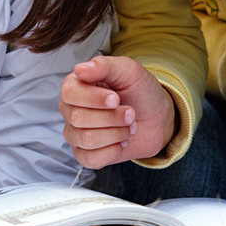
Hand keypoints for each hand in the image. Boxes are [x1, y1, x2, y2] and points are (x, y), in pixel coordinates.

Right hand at [58, 55, 176, 167]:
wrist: (156, 118)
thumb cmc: (140, 92)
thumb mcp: (128, 71)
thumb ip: (104, 66)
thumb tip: (80, 69)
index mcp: (76, 85)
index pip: (69, 93)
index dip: (94, 98)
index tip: (116, 98)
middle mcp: (70, 110)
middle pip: (79, 118)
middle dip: (112, 117)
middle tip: (130, 113)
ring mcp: (75, 133)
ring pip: (86, 139)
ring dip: (116, 133)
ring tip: (128, 126)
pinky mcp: (84, 154)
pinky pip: (90, 159)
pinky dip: (112, 151)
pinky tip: (121, 142)